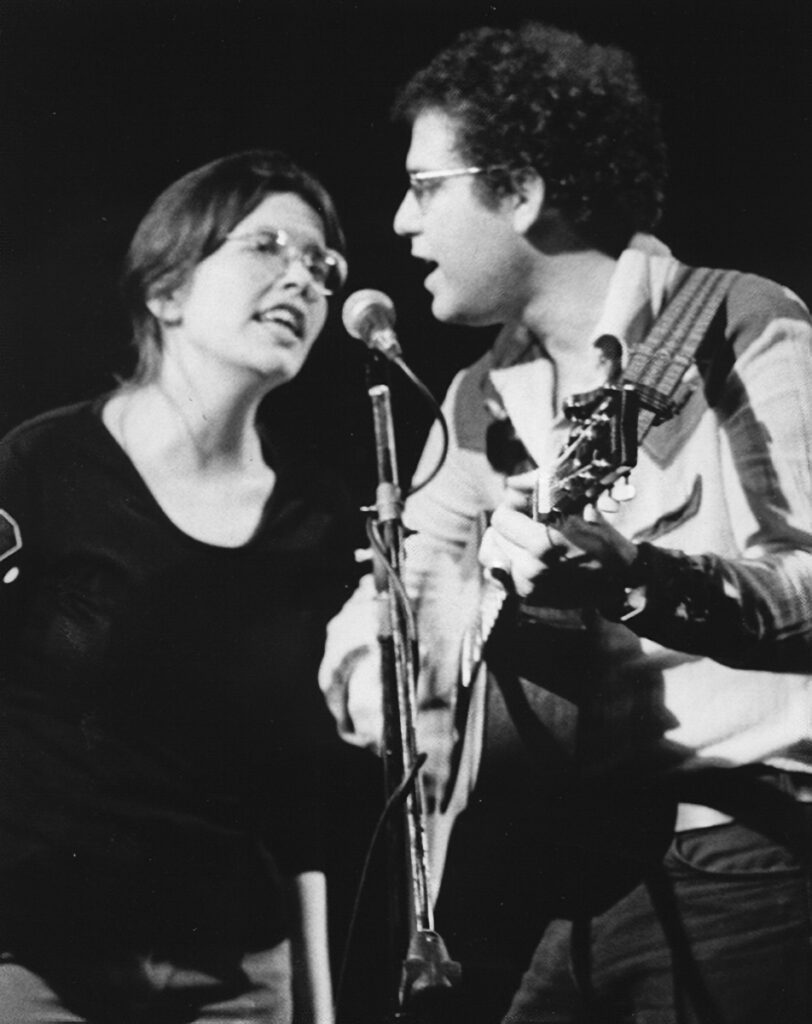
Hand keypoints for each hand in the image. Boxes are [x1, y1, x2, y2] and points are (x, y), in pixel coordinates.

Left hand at [480, 472, 637, 606]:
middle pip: (496, 534)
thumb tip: (511, 482)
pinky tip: (525, 555)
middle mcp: (533, 568)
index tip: (527, 505)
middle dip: (510, 523)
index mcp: (546, 544)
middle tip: (529, 521)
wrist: (620, 579)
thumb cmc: (601, 539)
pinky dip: (507, 560)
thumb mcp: (581, 506)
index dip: (514, 505)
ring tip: (527, 538)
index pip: (502, 517)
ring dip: (507, 541)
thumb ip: (541, 489)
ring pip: (493, 552)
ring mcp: (529, 586)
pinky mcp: (528, 597)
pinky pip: (499, 573)